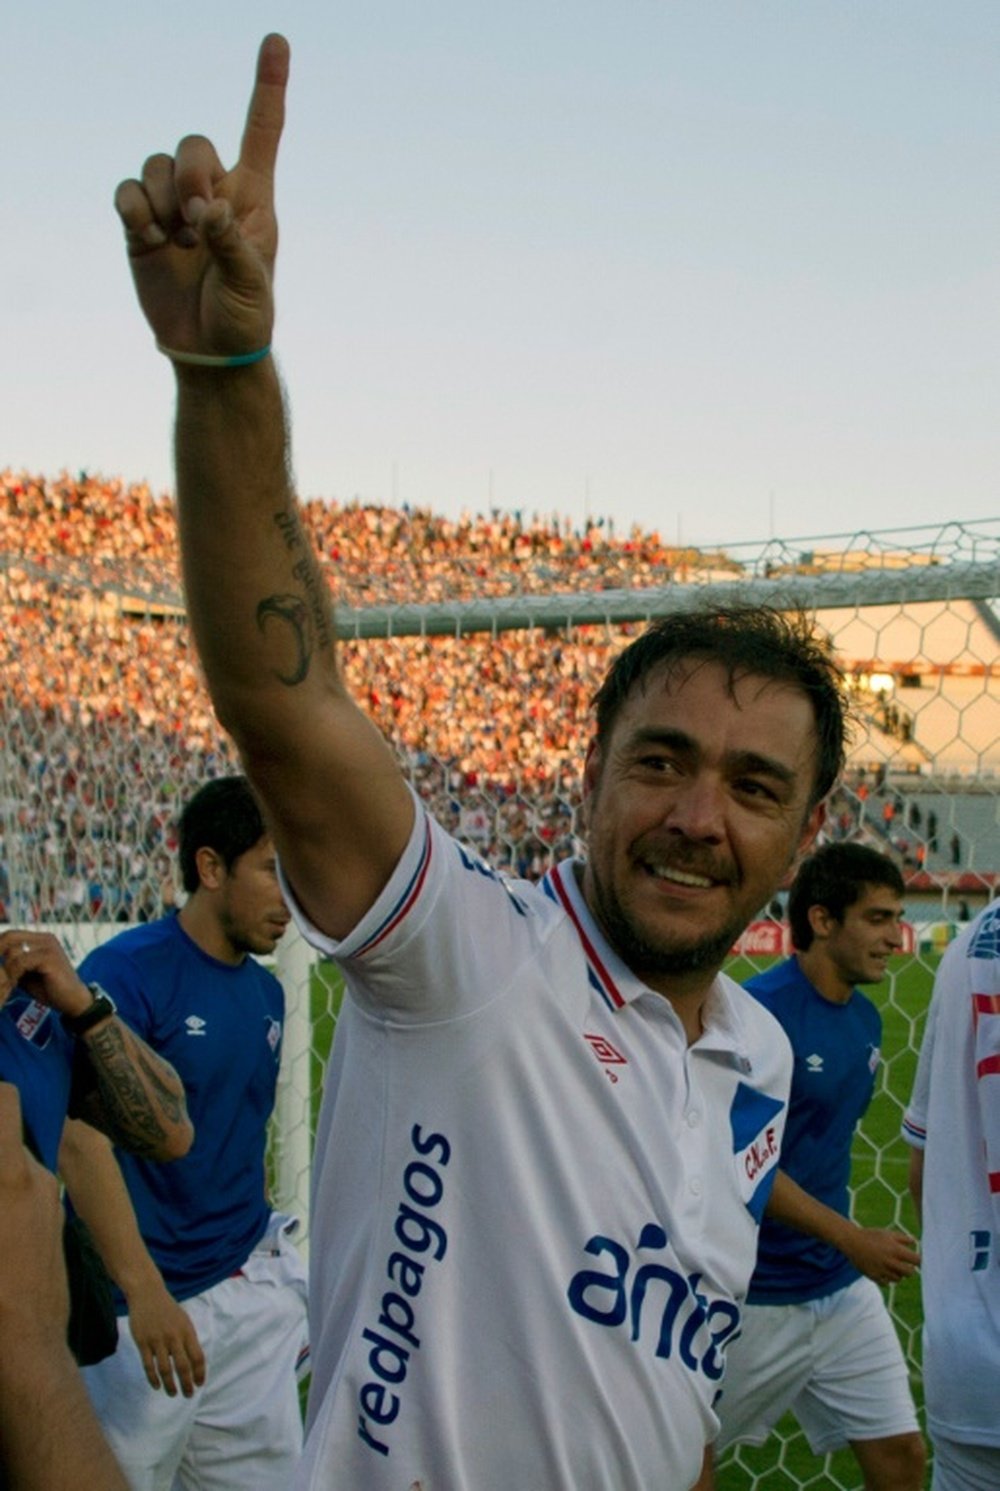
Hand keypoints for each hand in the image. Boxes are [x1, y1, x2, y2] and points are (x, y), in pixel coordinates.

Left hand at [0, 930, 93, 1020]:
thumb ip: (14, 964)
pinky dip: (14, 974)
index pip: (11, 934)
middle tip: (1, 975)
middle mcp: (46, 938)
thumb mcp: (27, 973)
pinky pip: (21, 962)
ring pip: (13, 951)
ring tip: (10, 983)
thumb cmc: (50, 989)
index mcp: (42, 939)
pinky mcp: (49, 958)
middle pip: (9, 938)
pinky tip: (15, 984)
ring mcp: (49, 947)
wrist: (73, 1001)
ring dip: (7, 970)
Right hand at [0, 1083, 68, 1338]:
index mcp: (12, 1175)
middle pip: (9, 1139)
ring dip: (0, 1174)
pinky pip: (27, 1192)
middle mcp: (36, 1178)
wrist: (25, 1349)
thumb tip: (0, 1177)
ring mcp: (48, 1200)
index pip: (7, 1102)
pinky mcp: (53, 1222)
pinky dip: (8, 1194)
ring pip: (17, 1167)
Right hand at [114, 34, 288, 359]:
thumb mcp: (251, 285)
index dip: (268, 85)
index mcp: (252, 198)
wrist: (209, 351)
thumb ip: (232, 244)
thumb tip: (207, 211)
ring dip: (163, 199)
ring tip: (177, 242)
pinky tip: (151, 238)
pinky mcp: (142, 225)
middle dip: (191, 174)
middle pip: (193, 144)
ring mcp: (174, 207)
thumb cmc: (245, 318)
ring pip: (156, 164)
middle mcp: (213, 193)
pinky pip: (127, 190)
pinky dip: (134, 209)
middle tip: (198, 220)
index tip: (276, 40)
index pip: (261, 131)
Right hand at [127, 1282, 205, 1397]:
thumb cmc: (167, 1309)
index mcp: (187, 1331)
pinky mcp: (143, 1342)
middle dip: (187, 1384)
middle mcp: (174, 1337)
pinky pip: (149, 1365)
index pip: (197, 1356)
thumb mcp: (183, 1320)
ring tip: (173, 1394)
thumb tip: (193, 1363)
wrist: (147, 1293)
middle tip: (188, 1395)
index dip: (199, 1373)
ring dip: (170, 1385)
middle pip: (183, 1366)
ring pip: (165, 1369)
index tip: (199, 1384)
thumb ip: (188, 1339)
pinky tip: (157, 1386)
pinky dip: (153, 1378)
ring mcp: (157, 1340)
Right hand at [841, 1226, 919, 1284]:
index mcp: (896, 1250)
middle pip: (910, 1273)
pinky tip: (883, 1271)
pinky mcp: (874, 1277)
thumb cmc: (871, 1235)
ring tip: (890, 1265)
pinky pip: (886, 1283)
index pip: (916, 1261)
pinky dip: (887, 1279)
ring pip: (898, 1279)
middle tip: (904, 1264)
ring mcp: (882, 1270)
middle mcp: (891, 1262)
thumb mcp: (887, 1233)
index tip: (917, 1260)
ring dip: (898, 1274)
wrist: (851, 1241)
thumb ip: (903, 1238)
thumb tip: (914, 1242)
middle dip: (909, 1269)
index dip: (919, 1261)